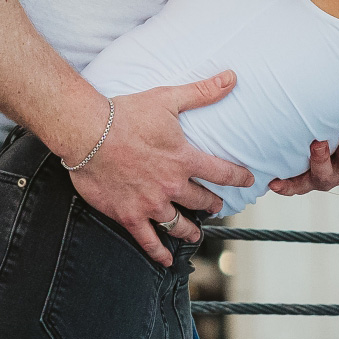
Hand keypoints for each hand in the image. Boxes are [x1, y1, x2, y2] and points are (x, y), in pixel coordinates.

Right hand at [64, 76, 253, 264]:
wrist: (88, 133)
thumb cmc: (126, 114)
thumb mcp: (168, 99)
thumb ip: (202, 92)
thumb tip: (232, 78)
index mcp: (184, 159)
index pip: (222, 172)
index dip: (239, 177)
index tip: (249, 181)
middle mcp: (172, 185)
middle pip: (202, 201)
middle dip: (213, 204)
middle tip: (216, 206)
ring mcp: (151, 203)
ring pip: (179, 224)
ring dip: (191, 230)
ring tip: (196, 233)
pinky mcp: (129, 215)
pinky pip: (148, 240)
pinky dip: (158, 253)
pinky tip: (166, 261)